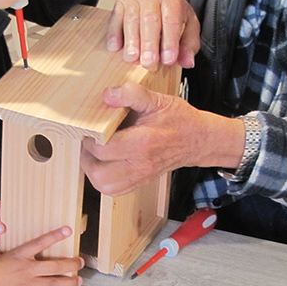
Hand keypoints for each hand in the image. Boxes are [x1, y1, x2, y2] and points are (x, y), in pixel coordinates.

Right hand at [0, 226, 83, 285]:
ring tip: (79, 281)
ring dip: (69, 282)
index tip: (68, 230)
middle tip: (81, 262)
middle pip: (55, 266)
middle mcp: (25, 270)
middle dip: (71, 264)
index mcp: (18, 255)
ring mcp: (26, 285)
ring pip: (54, 283)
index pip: (41, 243)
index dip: (56, 236)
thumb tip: (21, 252)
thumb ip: (12, 253)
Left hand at [81, 83, 244, 195]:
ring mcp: (141, 176)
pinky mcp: (141, 182)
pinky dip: (104, 180)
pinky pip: (115, 191)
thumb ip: (132, 94)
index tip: (93, 128)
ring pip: (104, 186)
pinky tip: (106, 164)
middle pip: (99, 173)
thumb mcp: (158, 100)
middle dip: (88, 157)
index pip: (103, 148)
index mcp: (142, 142)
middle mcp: (140, 164)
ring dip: (93, 171)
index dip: (91, 137)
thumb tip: (108, 94)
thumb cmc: (179, 120)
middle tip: (90, 142)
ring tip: (96, 154)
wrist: (198, 140)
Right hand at [106, 0, 200, 68]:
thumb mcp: (188, 27)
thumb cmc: (172, 16)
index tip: (168, 60)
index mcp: (172, 0)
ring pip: (132, 20)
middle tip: (149, 62)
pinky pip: (115, 18)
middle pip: (150, 20)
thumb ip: (189, 46)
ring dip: (131, 41)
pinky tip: (115, 47)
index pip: (171, 22)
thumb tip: (187, 62)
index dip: (170, 42)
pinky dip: (114, 34)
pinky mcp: (120, 3)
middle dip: (149, 44)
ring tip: (132, 58)